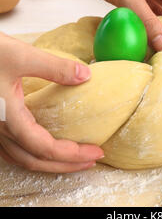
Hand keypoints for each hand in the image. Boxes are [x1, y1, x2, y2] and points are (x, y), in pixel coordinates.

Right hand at [0, 33, 102, 172]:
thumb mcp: (22, 55)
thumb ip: (55, 67)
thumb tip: (86, 75)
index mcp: (8, 117)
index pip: (44, 147)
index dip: (72, 153)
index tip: (96, 150)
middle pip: (34, 160)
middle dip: (66, 164)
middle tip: (91, 159)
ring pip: (21, 158)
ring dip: (49, 162)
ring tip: (73, 157)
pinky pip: (11, 149)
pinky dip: (32, 153)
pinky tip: (43, 145)